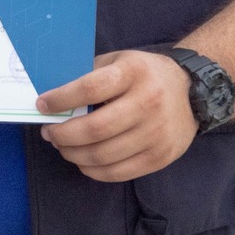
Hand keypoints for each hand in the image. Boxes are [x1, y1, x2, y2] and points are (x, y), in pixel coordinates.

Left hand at [35, 50, 198, 182]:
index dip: (60, 100)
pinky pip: (119, 172)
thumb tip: (53, 97)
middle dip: (62, 134)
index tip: (42, 105)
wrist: (193, 92)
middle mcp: (148, 103)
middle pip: (95, 128)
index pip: (89, 89)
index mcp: (133, 73)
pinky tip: (82, 161)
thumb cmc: (145, 75)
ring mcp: (156, 133)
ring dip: (73, 154)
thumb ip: (89, 75)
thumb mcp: (119, 62)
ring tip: (63, 147)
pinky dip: (93, 170)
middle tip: (48, 133)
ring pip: (103, 155)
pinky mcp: (161, 156)